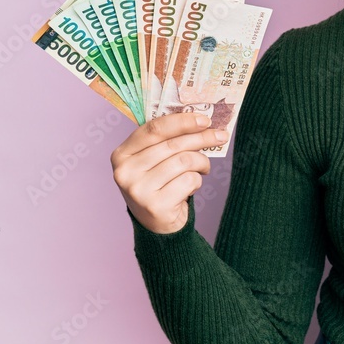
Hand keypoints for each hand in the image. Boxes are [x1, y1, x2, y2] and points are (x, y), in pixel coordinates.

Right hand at [110, 113, 227, 233]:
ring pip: (184, 161)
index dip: (182, 121)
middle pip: (173, 144)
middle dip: (202, 138)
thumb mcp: (154, 160)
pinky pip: (189, 181)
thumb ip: (168, 140)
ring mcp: (138, 190)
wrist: (156, 224)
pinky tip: (191, 187)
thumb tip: (202, 121)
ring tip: (203, 168)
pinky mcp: (155, 205)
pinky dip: (197, 181)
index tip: (204, 119)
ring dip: (202, 162)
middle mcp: (125, 171)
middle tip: (220, 136)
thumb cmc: (159, 184)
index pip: (154, 128)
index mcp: (122, 154)